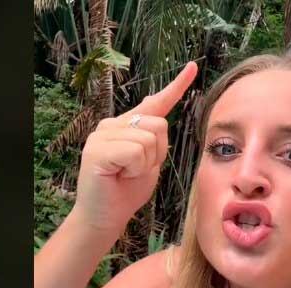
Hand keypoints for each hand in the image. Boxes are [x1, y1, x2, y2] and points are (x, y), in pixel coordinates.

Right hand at [71, 62, 197, 229]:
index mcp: (126, 125)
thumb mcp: (149, 162)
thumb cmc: (126, 192)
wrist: (105, 218)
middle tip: (136, 171)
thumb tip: (158, 109)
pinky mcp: (97, 149)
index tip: (193, 67)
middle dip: (157, 153)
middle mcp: (111, 124)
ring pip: (148, 139)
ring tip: (126, 174)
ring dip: (145, 164)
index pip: (155, 102)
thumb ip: (154, 139)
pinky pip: (135, 151)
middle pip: (158, 125)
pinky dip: (135, 168)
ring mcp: (101, 135)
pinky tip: (120, 176)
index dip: (177, 85)